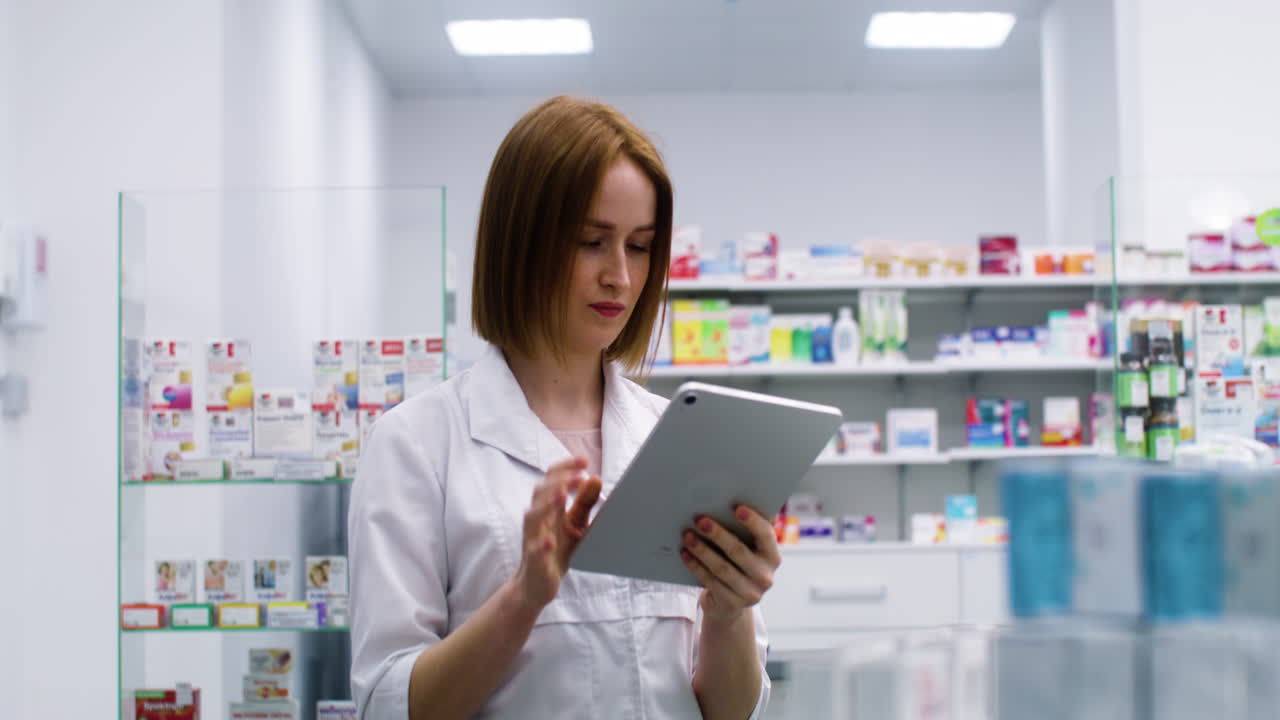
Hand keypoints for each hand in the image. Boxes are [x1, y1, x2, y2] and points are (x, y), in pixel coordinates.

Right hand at [512, 456, 602, 610]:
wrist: (537, 585)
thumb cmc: (557, 550)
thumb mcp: (575, 524)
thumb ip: (584, 503)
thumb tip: (596, 478)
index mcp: (548, 508)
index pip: (551, 479)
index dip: (565, 468)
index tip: (584, 460)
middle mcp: (538, 520)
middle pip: (540, 492)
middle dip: (559, 481)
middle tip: (579, 476)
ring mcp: (533, 539)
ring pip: (532, 517)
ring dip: (547, 505)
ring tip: (562, 495)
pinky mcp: (534, 561)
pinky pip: (534, 550)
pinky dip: (541, 544)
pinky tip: (550, 540)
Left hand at [680, 505, 781, 625]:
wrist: (730, 605)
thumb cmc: (736, 567)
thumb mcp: (746, 552)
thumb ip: (742, 533)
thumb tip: (719, 505)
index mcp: (772, 557)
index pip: (766, 535)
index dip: (753, 521)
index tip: (737, 508)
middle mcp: (765, 576)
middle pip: (739, 552)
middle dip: (718, 534)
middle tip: (700, 520)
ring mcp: (750, 593)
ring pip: (722, 568)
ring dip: (702, 550)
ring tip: (687, 536)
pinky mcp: (732, 604)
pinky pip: (710, 581)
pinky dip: (696, 566)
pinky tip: (685, 554)